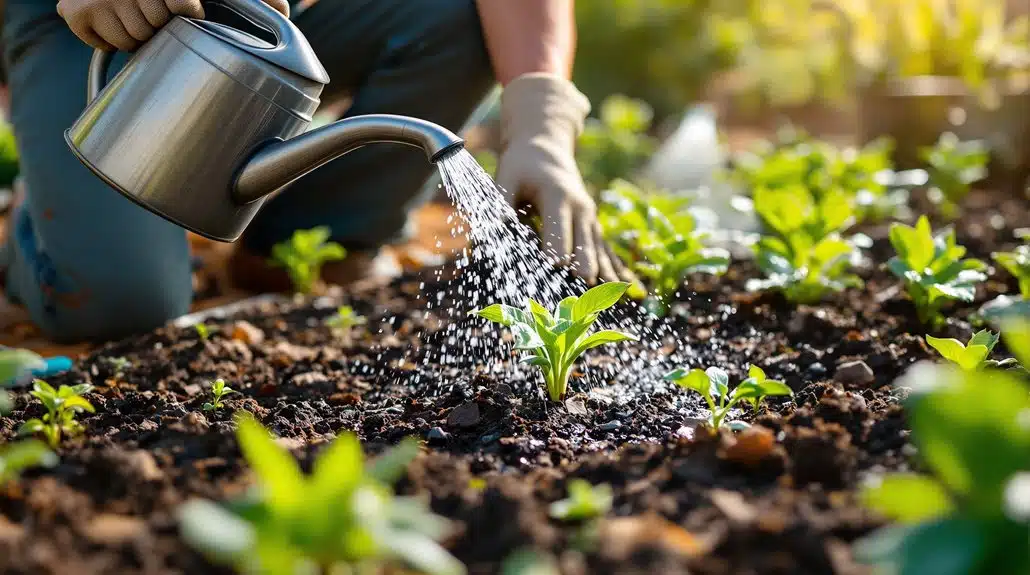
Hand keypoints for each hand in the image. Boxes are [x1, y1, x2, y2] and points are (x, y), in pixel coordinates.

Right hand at [58, 0, 289, 50]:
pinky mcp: (74, 10)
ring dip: (137, 33)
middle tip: (162, 14)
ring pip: (127, 39)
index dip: (187, 10)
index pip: (183, 6)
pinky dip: (106, 36)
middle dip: (162, 24)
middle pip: (154, 28)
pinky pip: (97, 40)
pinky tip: (117, 21)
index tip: (187, 4)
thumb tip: (285, 15)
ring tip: (142, 17)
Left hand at [495, 73, 632, 283]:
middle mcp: (581, 208)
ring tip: (610, 298)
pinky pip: (606, 251)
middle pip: (584, 243)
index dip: (557, 247)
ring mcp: (590, 218)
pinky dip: (614, 269)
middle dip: (584, 267)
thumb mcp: (506, 176)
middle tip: (584, 291)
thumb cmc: (521, 165)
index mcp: (559, 196)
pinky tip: (626, 289)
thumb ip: (500, 203)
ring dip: (604, 274)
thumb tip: (492, 230)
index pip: (558, 228)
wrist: (546, 148)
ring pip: (599, 250)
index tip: (557, 266)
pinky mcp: (592, 226)